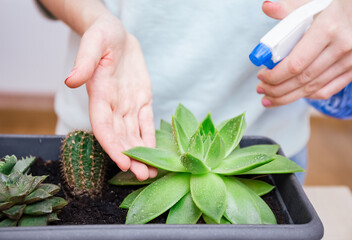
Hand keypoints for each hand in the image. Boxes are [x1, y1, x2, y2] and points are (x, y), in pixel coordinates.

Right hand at [64, 15, 157, 180]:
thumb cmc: (102, 35)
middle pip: (120, 136)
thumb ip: (84, 62)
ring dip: (141, 153)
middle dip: (130, 157)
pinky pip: (145, 122)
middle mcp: (113, 104)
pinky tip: (154, 153)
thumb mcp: (93, 42)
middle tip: (142, 176)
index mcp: (100, 94)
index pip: (104, 126)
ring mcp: (128, 104)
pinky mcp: (142, 100)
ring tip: (149, 173)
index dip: (112, 145)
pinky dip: (149, 137)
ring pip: (133, 133)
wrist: (117, 35)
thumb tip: (71, 80)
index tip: (122, 163)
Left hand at [256, 0, 351, 106]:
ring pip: (313, 88)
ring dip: (288, 96)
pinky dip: (308, 95)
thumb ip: (288, 8)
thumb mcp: (311, 3)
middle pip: (302, 79)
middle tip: (262, 89)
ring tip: (271, 97)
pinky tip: (293, 95)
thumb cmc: (333, 5)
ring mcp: (351, 60)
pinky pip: (328, 90)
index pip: (296, 63)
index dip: (275, 75)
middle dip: (277, 89)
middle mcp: (342, 47)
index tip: (262, 75)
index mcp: (328, 29)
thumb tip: (267, 7)